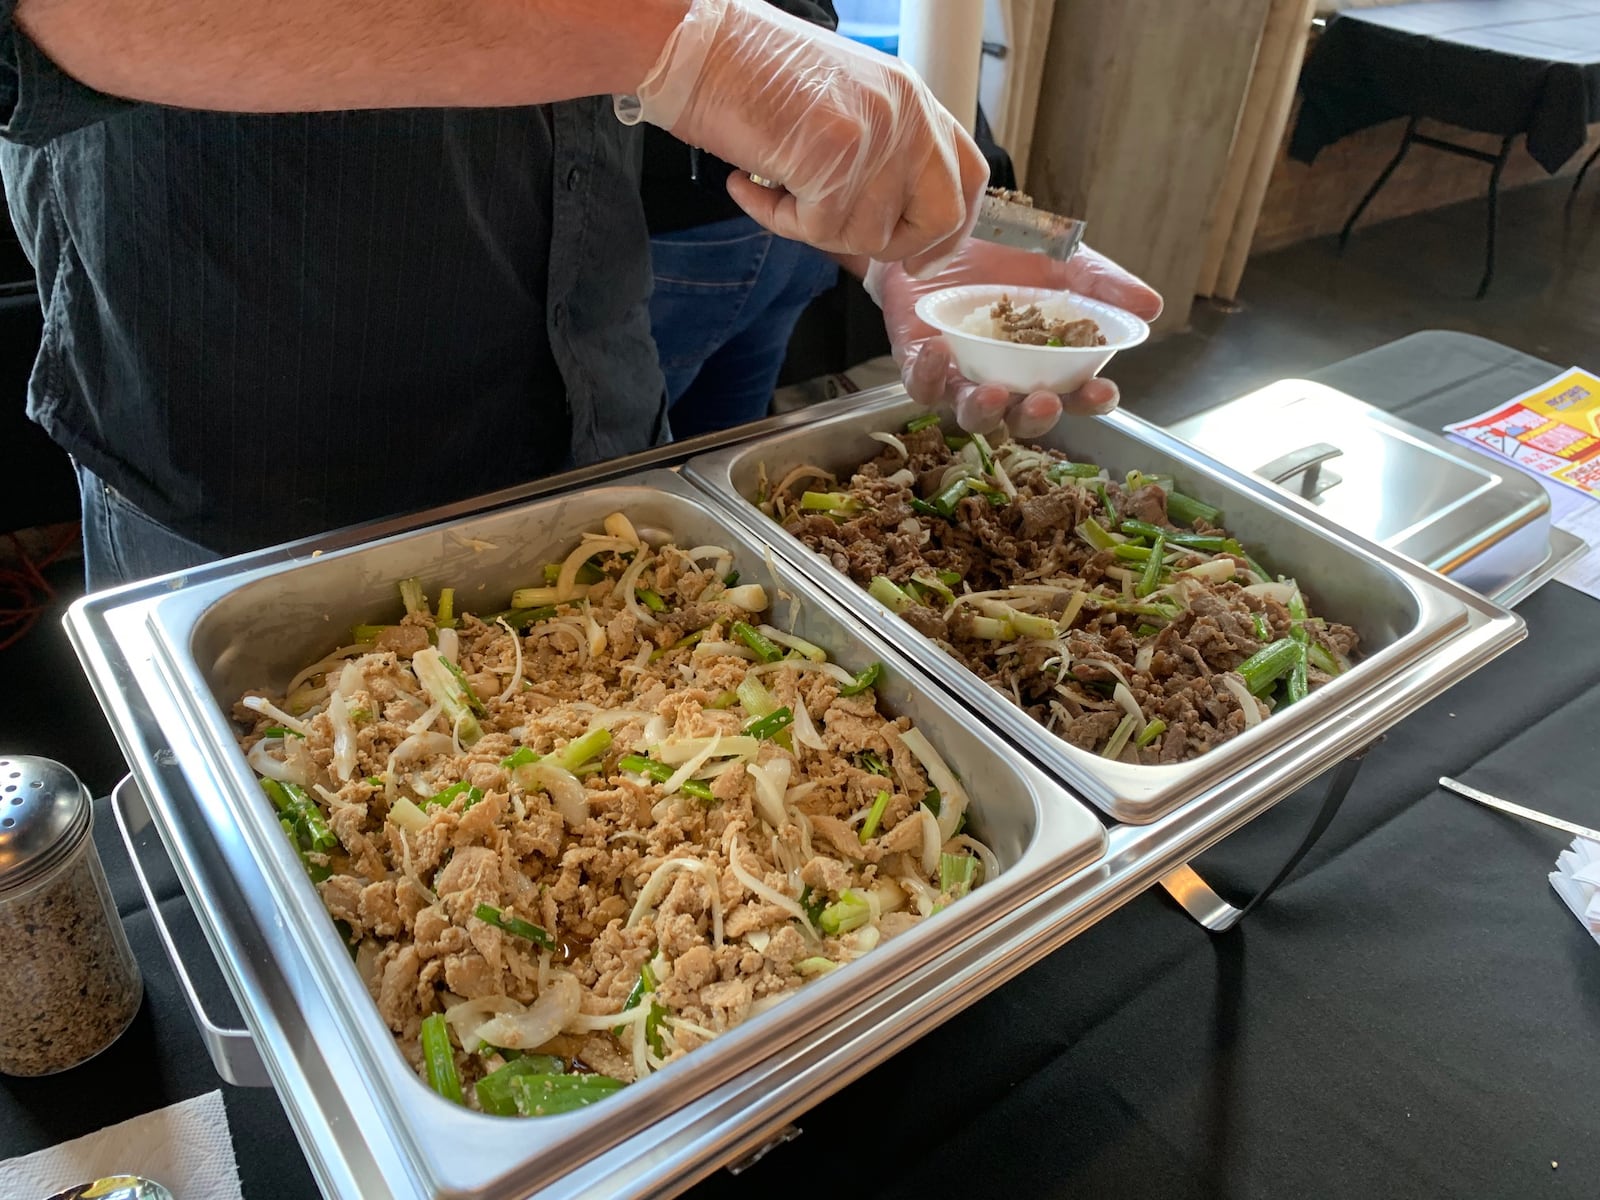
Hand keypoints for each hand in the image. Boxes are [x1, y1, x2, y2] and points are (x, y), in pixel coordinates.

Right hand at [618, 0, 988, 272]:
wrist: (699, 44)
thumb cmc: (751, 72)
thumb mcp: (842, 104)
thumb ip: (880, 153)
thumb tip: (888, 220)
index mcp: (912, 97)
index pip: (968, 174)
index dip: (954, 229)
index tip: (925, 259)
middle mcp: (905, 113)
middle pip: (938, 219)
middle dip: (891, 248)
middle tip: (840, 237)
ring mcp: (874, 136)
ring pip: (866, 235)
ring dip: (812, 227)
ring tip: (774, 183)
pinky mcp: (834, 159)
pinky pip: (814, 229)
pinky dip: (774, 218)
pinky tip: (750, 183)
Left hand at [875, 241, 1162, 436]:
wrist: (950, 226)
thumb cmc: (1013, 252)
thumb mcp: (1067, 261)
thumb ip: (1105, 285)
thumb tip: (1151, 306)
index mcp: (1049, 364)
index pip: (1077, 396)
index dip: (1092, 401)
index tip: (1102, 390)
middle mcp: (1008, 380)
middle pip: (1024, 418)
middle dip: (1037, 417)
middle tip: (1045, 401)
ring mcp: (963, 376)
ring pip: (973, 414)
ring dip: (985, 410)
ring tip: (994, 392)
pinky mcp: (920, 364)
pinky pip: (923, 384)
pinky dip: (930, 374)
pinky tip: (939, 350)